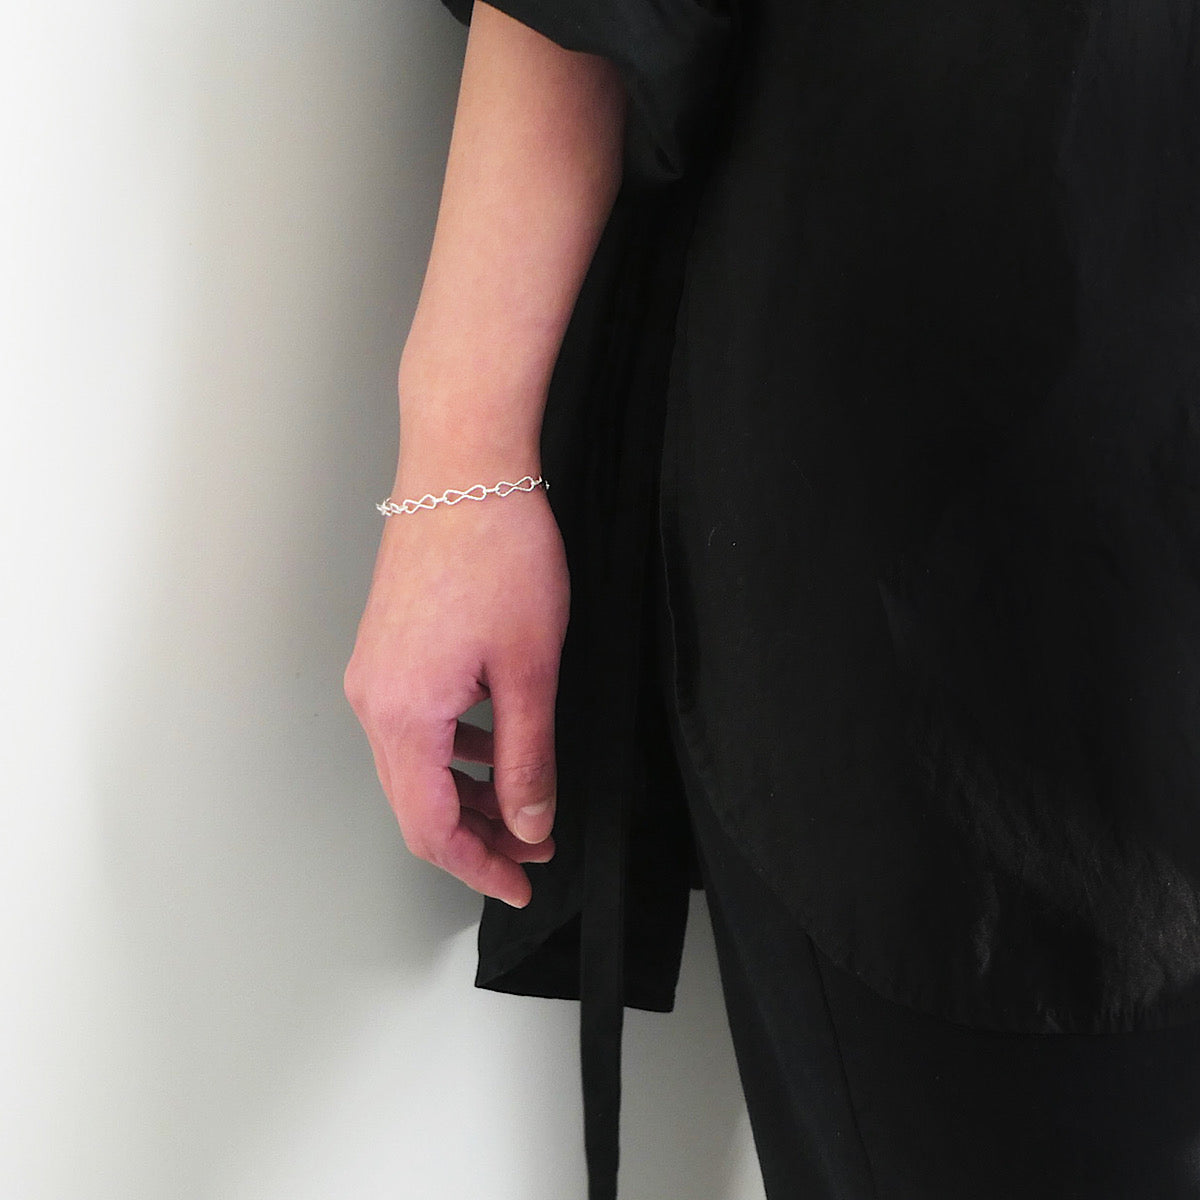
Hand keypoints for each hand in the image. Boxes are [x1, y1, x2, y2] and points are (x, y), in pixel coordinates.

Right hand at [344, 478, 568, 908]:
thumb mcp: (529, 671)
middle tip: (535, 847)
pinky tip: (498, 743)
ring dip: (470, 794)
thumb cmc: (498, 554)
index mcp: (402, 715)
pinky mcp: (389, 650)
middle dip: (478, 837)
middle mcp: (374, 701)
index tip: (520, 885)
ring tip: (526, 803)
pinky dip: (457, 752)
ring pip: (418, 766)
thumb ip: (527, 759)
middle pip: (418, 803)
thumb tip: (528, 823)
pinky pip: (417, 726)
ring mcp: (376, 674)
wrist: (464, 470)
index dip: (478, 868)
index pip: (431, 828)